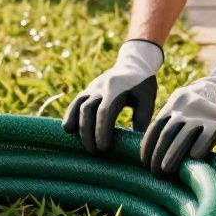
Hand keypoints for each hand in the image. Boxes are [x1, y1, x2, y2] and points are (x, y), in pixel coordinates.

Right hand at [62, 39, 161, 153]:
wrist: (133, 63)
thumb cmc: (143, 85)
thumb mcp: (147, 99)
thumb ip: (142, 119)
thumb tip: (136, 143)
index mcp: (116, 89)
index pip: (105, 112)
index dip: (102, 130)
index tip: (105, 148)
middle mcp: (100, 88)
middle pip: (88, 111)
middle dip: (88, 133)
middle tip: (95, 152)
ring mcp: (92, 88)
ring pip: (78, 106)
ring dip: (78, 127)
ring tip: (82, 146)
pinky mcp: (87, 90)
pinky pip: (75, 103)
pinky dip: (70, 115)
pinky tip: (68, 130)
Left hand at [140, 54, 215, 175]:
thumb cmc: (201, 108)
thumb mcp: (183, 107)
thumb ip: (171, 122)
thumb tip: (153, 151)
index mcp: (174, 104)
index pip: (155, 127)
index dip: (148, 146)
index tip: (144, 162)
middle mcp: (186, 108)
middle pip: (167, 133)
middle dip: (158, 155)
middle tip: (154, 172)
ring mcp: (203, 114)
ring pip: (183, 137)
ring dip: (172, 156)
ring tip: (166, 171)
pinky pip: (206, 138)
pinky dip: (197, 150)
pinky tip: (191, 161)